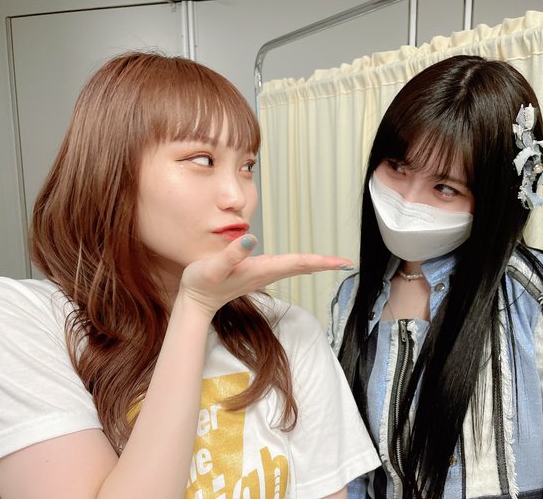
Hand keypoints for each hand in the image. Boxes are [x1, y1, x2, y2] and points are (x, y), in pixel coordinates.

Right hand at [178, 234, 352, 317]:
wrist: (194, 303)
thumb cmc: (201, 283)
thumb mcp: (213, 267)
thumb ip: (231, 254)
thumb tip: (252, 239)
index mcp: (261, 269)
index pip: (298, 263)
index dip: (321, 261)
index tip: (342, 262)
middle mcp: (266, 273)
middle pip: (302, 267)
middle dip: (325, 264)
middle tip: (347, 262)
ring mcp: (262, 275)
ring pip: (295, 268)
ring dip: (315, 264)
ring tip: (333, 262)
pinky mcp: (256, 274)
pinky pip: (285, 268)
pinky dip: (300, 265)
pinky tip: (305, 264)